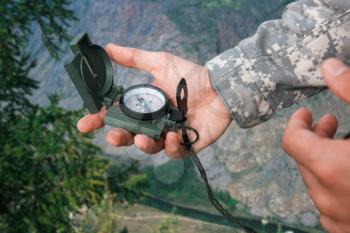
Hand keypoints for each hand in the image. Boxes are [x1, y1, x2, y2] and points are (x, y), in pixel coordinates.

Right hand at [77, 44, 231, 158]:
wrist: (221, 86)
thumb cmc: (191, 76)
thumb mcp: (161, 63)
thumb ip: (134, 58)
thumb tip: (107, 47)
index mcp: (144, 106)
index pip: (117, 115)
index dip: (100, 120)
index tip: (84, 124)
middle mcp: (154, 122)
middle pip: (129, 136)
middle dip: (118, 138)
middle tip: (113, 135)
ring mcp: (169, 134)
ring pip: (149, 148)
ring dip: (143, 146)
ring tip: (143, 139)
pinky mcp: (187, 144)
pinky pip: (175, 152)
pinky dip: (172, 146)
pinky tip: (174, 135)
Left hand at [282, 59, 349, 232]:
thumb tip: (329, 68)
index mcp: (330, 168)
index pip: (292, 141)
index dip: (297, 122)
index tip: (307, 113)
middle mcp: (328, 197)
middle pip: (304, 159)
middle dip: (314, 137)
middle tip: (331, 122)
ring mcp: (338, 219)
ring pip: (317, 182)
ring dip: (325, 159)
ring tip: (347, 144)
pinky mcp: (348, 230)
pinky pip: (331, 204)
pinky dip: (337, 183)